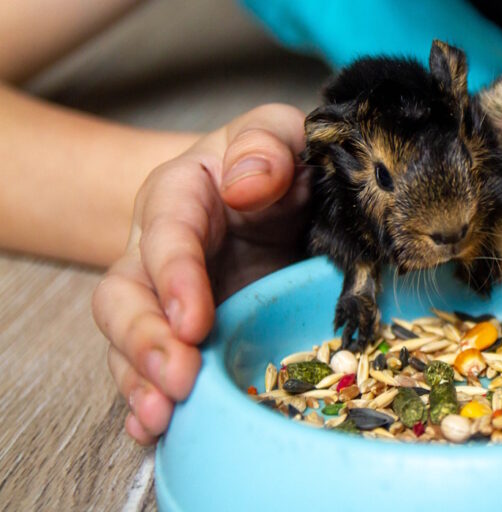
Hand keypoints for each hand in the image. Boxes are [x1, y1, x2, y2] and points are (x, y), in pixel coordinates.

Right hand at [92, 104, 309, 443]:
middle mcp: (158, 250)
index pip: (165, 232)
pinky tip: (156, 430)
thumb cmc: (276, 160)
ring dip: (141, 381)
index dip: (175, 277)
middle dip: (145, 341)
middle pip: (125, 296)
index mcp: (181, 195)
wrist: (276, 190)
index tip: (194, 319)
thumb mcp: (282, 134)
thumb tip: (246, 181)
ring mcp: (167, 299)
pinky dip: (149, 401)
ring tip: (162, 417)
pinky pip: (154, 370)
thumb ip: (267, 142)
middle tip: (178, 379)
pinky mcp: (186, 335)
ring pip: (129, 342)